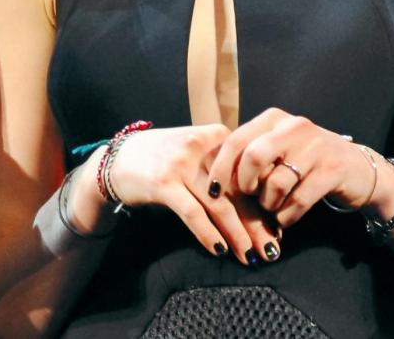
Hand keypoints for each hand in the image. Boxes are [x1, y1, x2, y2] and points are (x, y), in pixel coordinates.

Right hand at [100, 123, 275, 263]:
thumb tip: (258, 198)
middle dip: (257, 225)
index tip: (277, 227)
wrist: (117, 159)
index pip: (248, 173)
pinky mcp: (164, 183)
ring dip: (238, 235)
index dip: (264, 202)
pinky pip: (193, 213)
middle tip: (272, 250)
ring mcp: (181, 164)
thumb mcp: (195, 150)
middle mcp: (200, 147)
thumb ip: (222, 165)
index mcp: (213, 136)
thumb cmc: (161, 158)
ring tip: (250, 257)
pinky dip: (209, 234)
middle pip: (238, 191)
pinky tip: (219, 250)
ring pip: (219, 206)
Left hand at [208, 108, 389, 231]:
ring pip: (275, 182)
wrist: (358, 169)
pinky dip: (287, 215)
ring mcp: (315, 147)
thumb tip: (215, 179)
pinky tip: (286, 218)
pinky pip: (298, 200)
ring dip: (268, 204)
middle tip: (249, 197)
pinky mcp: (333, 170)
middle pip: (253, 158)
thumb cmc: (306, 161)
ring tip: (272, 207)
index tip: (213, 190)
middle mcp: (294, 127)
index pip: (236, 140)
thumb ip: (250, 155)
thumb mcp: (278, 149)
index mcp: (274, 118)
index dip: (221, 168)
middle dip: (245, 185)